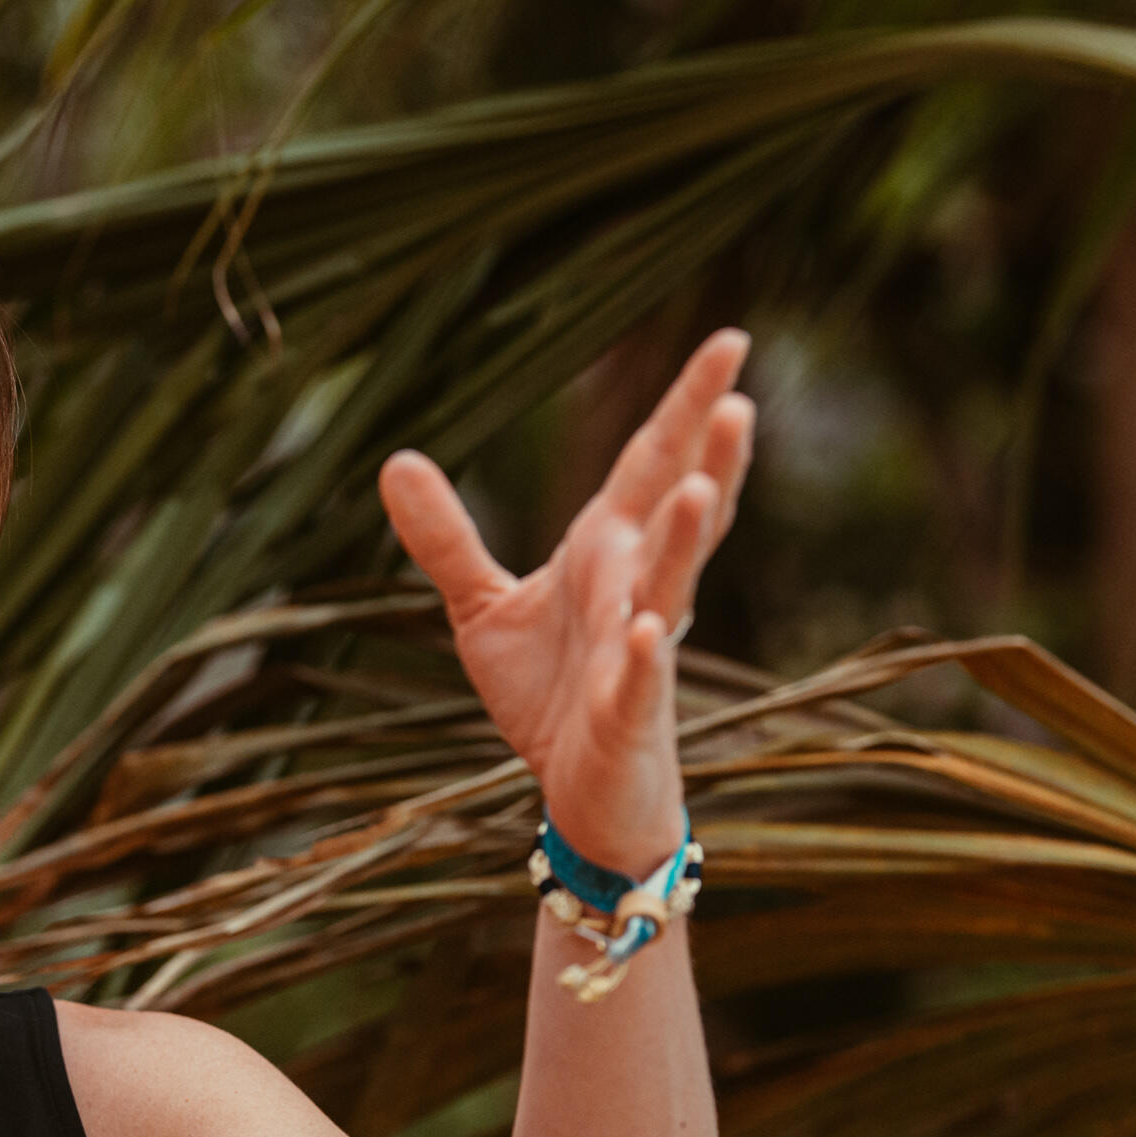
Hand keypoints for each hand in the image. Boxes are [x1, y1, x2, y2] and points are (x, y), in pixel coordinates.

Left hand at [379, 327, 755, 874]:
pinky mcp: (625, 717)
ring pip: (671, 589)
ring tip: (701, 488)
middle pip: (681, 511)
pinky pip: (637, 684)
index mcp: (610, 552)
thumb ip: (447, 537)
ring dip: (685, 542)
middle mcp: (637, 590)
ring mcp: (640, 653)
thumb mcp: (483, 609)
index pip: (653, 463)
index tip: (730, 340)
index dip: (688, 405)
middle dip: (711, 458)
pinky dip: (642, 659)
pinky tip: (647, 631)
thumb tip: (396, 459)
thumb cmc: (549, 697)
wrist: (579, 797)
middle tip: (740, 397)